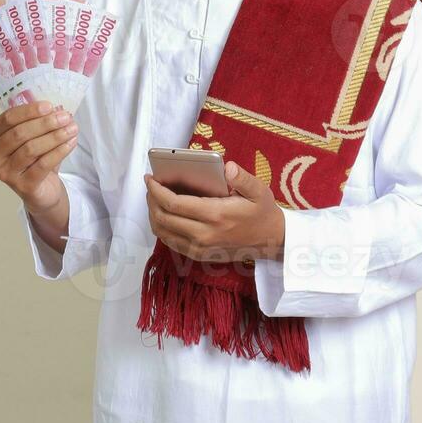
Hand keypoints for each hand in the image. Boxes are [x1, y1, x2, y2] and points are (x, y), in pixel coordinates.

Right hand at [0, 101, 78, 214]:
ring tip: (72, 129)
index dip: (29, 111)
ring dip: (55, 136)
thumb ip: (38, 122)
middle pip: (19, 134)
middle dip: (45, 123)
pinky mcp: (23, 186)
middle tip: (65, 117)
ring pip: (31, 149)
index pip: (8, 119)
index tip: (49, 106)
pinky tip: (70, 143)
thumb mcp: (33, 137)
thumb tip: (57, 110)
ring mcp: (6, 173)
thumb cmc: (35, 159)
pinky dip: (59, 151)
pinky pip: (43, 164)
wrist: (42, 190)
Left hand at [143, 160, 285, 263]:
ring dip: (153, 214)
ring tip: (155, 198)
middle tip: (151, 186)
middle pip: (163, 218)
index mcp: (216, 215)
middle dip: (151, 200)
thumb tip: (228, 167)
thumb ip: (243, 178)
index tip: (150, 178)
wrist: (271, 241)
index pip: (174, 203)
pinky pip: (171, 243)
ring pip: (163, 233)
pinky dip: (161, 228)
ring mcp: (200, 248)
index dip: (156, 190)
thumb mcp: (259, 191)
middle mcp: (204, 234)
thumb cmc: (262, 212)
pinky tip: (164, 214)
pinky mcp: (199, 256)